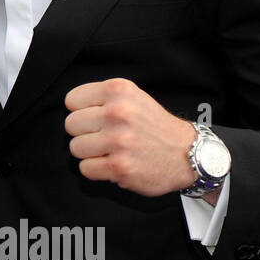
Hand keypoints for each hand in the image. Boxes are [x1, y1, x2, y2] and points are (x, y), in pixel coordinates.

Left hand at [63, 78, 197, 195]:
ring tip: (110, 150)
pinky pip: (85, 168)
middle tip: (103, 136)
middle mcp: (118, 113)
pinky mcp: (119, 167)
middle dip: (84, 132)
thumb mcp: (133, 96)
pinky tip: (113, 163)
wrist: (188, 154)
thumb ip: (102, 98)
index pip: (72, 100)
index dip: (81, 111)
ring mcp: (118, 141)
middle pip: (70, 125)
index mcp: (119, 90)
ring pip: (75, 147)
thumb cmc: (155, 126)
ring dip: (90, 152)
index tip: (95, 117)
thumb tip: (71, 109)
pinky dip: (97, 169)